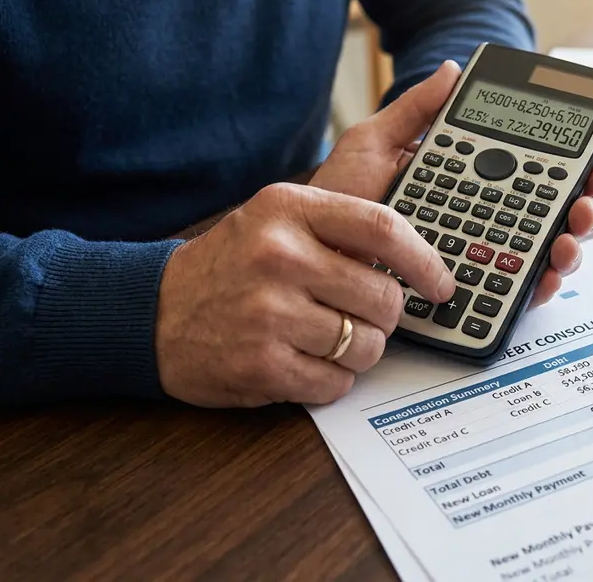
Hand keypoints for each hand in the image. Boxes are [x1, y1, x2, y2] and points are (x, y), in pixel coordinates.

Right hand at [156, 183, 455, 406]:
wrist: (152, 312)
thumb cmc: (232, 265)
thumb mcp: (278, 219)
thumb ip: (340, 224)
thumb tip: (418, 250)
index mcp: (289, 209)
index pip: (383, 229)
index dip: (425, 261)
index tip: (441, 284)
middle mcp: (279, 257)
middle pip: (383, 297)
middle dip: (384, 316)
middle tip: (362, 315)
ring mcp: (269, 313)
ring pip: (365, 345)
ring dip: (358, 350)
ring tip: (326, 338)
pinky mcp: (262, 365)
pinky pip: (336, 383)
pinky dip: (331, 380)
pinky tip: (304, 361)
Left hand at [309, 60, 592, 306]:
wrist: (306, 254)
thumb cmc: (338, 200)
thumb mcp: (373, 144)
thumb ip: (415, 110)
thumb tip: (452, 68)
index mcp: (468, 180)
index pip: (532, 171)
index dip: (572, 167)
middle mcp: (479, 219)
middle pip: (548, 214)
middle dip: (581, 208)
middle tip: (586, 204)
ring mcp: (475, 257)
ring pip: (540, 253)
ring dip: (567, 246)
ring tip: (566, 240)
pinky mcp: (463, 296)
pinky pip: (512, 293)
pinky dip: (536, 286)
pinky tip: (542, 275)